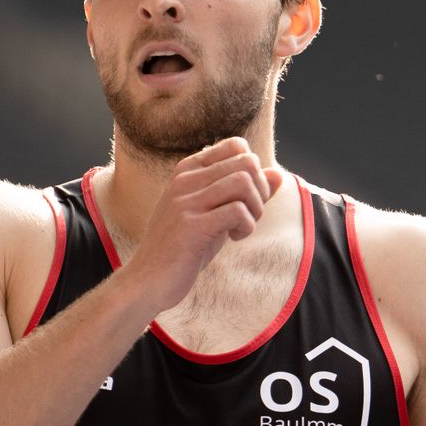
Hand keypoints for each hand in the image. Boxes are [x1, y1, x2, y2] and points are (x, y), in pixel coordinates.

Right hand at [122, 137, 284, 312]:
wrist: (147, 280)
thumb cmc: (184, 247)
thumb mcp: (215, 213)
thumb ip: (244, 193)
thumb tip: (279, 174)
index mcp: (188, 171)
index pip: (237, 146)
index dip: (254, 171)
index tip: (246, 199)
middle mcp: (185, 179)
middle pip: (247, 162)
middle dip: (260, 190)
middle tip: (249, 216)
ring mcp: (186, 201)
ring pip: (244, 182)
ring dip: (255, 208)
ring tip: (242, 227)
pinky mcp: (191, 225)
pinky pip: (238, 211)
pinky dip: (247, 226)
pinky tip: (234, 238)